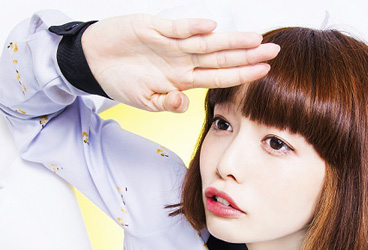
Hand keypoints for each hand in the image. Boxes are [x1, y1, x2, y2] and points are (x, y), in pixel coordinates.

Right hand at [80, 14, 280, 112]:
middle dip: (248, 55)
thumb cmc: (121, 80)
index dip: (242, 75)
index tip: (265, 72)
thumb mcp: (144, 101)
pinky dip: (191, 28)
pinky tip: (210, 27)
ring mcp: (170, 44)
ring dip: (230, 41)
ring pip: (206, 42)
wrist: (93, 61)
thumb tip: (182, 104)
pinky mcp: (153, 29)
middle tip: (274, 51)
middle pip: (221, 58)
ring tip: (254, 39)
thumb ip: (166, 103)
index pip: (220, 76)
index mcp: (183, 79)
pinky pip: (175, 29)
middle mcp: (183, 60)